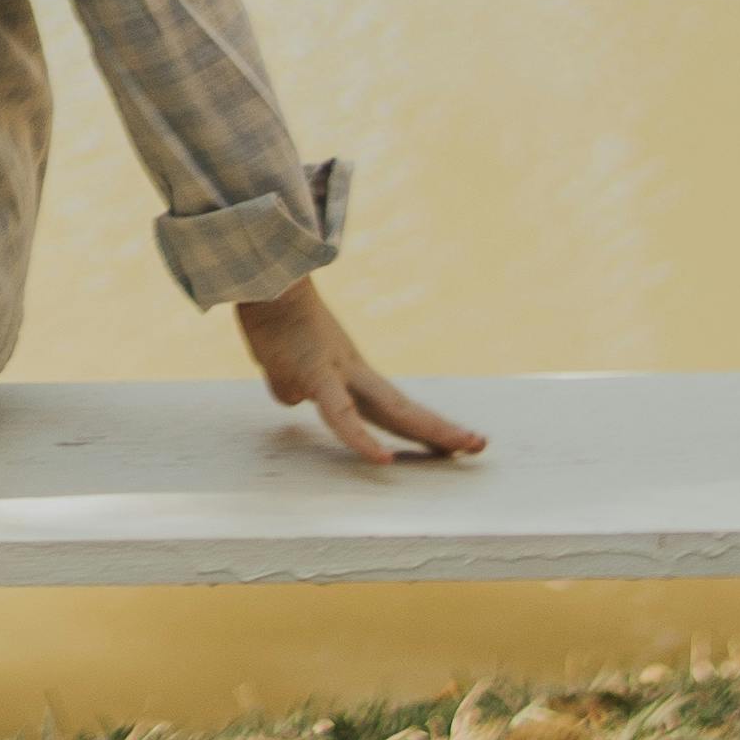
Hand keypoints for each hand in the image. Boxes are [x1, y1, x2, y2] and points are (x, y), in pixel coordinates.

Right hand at [236, 285, 485, 466]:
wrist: (259, 279)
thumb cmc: (268, 317)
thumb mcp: (283, 361)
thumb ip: (294, 384)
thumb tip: (294, 400)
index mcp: (348, 369)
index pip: (392, 406)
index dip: (421, 427)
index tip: (454, 442)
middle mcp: (351, 373)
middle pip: (404, 409)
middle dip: (441, 430)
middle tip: (480, 445)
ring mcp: (337, 373)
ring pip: (391, 410)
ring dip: (430, 430)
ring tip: (465, 446)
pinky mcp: (314, 375)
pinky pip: (340, 415)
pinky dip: (361, 439)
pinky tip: (382, 460)